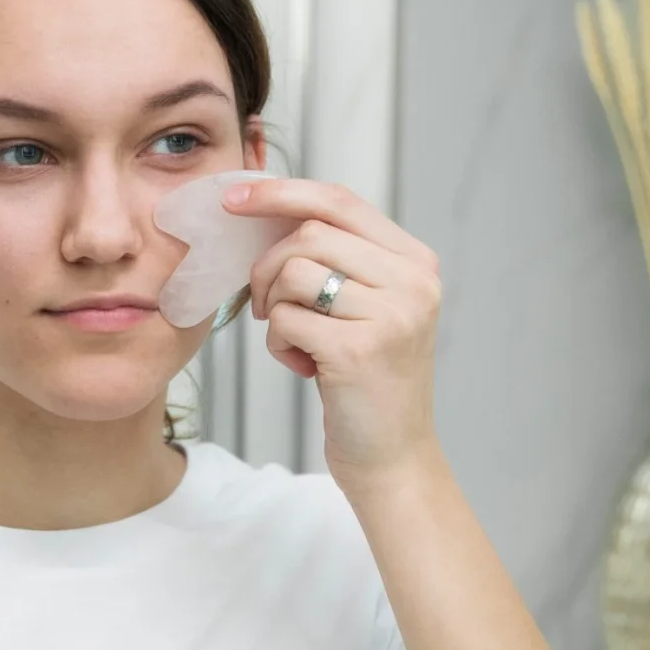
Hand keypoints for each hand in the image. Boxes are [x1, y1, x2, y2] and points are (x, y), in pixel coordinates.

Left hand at [227, 177, 443, 483]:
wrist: (392, 457)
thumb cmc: (366, 381)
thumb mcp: (369, 307)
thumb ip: (340, 258)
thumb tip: (267, 208)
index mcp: (415, 261)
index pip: (340, 201)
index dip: (281, 192)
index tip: (234, 196)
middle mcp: (412, 282)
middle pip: (310, 234)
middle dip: (268, 266)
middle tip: (265, 303)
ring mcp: (390, 315)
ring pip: (294, 273)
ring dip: (274, 307)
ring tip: (295, 340)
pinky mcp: (359, 350)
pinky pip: (286, 319)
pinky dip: (279, 342)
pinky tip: (303, 366)